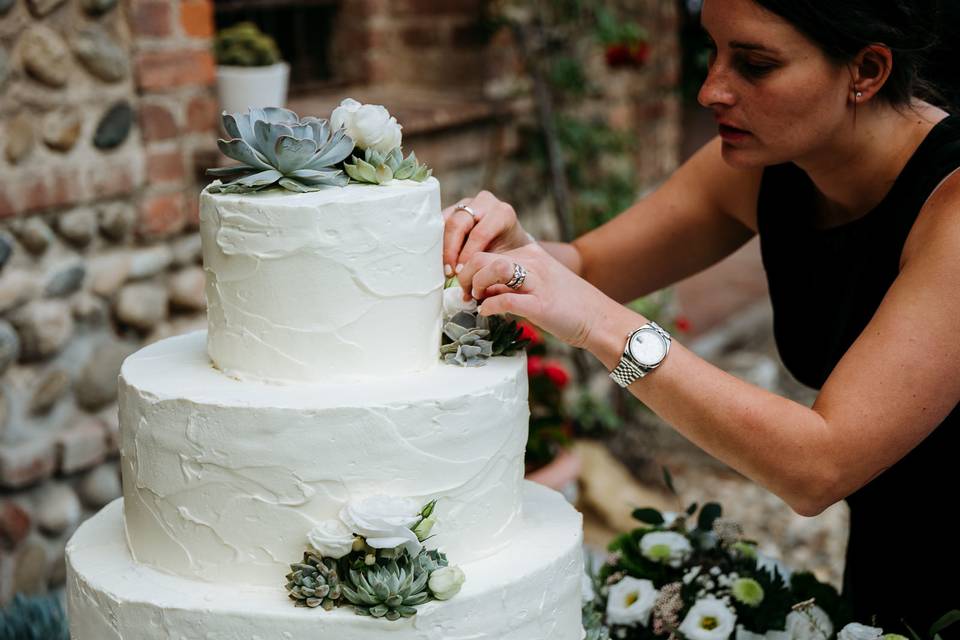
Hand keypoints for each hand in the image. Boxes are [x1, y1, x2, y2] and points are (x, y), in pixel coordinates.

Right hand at [442, 191, 533, 278]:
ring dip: (439, 245)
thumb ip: (491, 267)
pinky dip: (435, 240)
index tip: (461, 273)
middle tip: (449, 272)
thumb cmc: (510, 254)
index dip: (467, 255)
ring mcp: (466, 204)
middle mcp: (483, 203)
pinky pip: (438, 222)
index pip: (479, 233)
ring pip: (444, 221)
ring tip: (440, 266)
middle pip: (458, 223)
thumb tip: (472, 288)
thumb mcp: (507, 260)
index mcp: (502, 213)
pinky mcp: (453, 209)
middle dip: (450, 250)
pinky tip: (435, 258)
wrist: (510, 243)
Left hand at [459, 242, 627, 350]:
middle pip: (483, 257)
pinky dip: (489, 306)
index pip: (487, 251)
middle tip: (465, 293)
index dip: (469, 268)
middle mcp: (532, 262)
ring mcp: (537, 282)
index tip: (466, 285)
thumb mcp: (537, 284)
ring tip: (475, 299)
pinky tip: (486, 313)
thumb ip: (510, 284)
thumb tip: (482, 291)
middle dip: (466, 275)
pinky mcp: (540, 305)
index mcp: (530, 254)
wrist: (599, 318)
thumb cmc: (567, 305)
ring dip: (476, 284)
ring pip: (494, 269)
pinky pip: (505, 300)